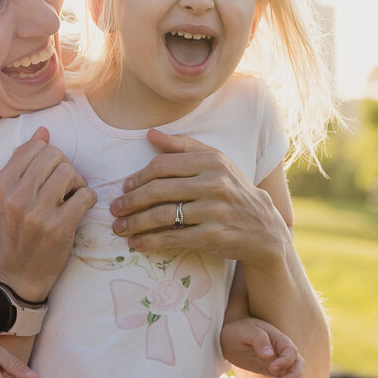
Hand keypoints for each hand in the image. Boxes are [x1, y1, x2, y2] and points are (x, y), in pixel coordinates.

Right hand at [0, 127, 95, 299]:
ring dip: (78, 184)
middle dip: (65, 168)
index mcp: (0, 185)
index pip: (35, 147)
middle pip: (55, 156)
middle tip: (65, 188)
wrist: (18, 276)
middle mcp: (15, 197)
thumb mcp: (7, 197)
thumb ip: (22, 162)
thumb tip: (44, 131)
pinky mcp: (58, 228)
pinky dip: (88, 200)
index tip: (51, 174)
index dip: (51, 157)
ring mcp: (36, 213)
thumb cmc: (16, 232)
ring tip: (72, 198)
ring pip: (70, 172)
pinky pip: (85, 195)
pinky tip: (79, 210)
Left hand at [109, 129, 288, 265]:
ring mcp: (215, 211)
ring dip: (135, 223)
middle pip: (159, 190)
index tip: (124, 187)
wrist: (263, 228)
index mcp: (212, 161)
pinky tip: (136, 243)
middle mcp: (215, 184)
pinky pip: (174, 238)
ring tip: (120, 228)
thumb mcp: (215, 162)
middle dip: (130, 201)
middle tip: (115, 209)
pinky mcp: (214, 236)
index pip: (163, 166)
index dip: (138, 177)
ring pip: (163, 216)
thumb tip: (150, 134)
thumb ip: (183, 147)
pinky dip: (150, 241)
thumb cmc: (233, 190)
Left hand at [220, 317, 303, 377]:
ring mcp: (277, 361)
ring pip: (292, 374)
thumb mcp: (245, 331)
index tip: (272, 369)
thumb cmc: (237, 329)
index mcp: (277, 338)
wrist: (227, 335)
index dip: (285, 361)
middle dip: (292, 376)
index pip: (290, 351)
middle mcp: (281, 350)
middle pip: (296, 364)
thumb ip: (259, 340)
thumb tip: (269, 355)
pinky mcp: (271, 370)